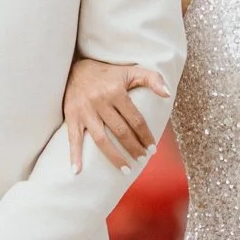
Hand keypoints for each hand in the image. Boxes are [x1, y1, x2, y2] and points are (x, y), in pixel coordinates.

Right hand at [62, 56, 168, 171]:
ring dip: (114, 157)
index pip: (135, 119)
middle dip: (134, 148)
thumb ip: (152, 79)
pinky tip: (76, 171)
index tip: (152, 149)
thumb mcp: (131, 71)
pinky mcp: (72, 117)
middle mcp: (100, 101)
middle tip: (142, 159)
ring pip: (101, 139)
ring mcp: (85, 111)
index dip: (145, 136)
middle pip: (120, 131)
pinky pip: (73, 138)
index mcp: (116, 91)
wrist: (74, 68)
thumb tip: (167, 94)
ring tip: (126, 169)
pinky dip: (74, 155)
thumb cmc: (107, 73)